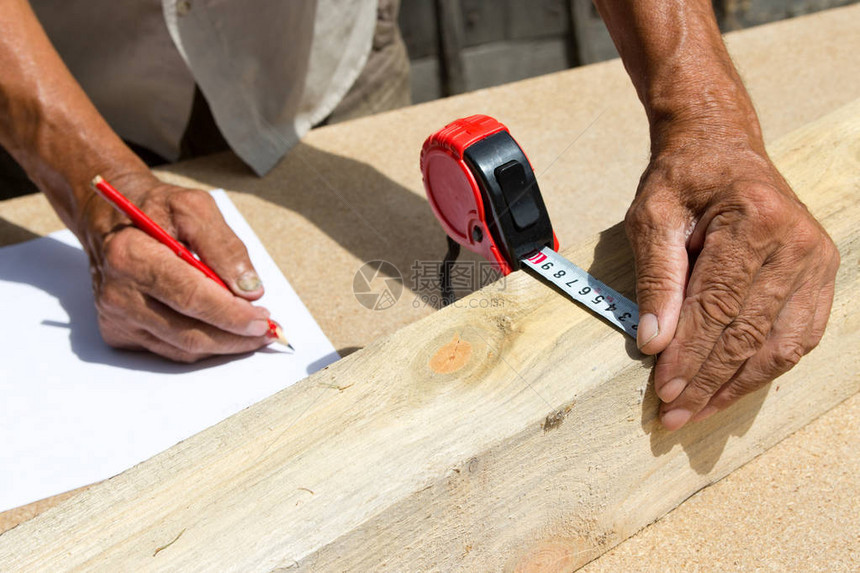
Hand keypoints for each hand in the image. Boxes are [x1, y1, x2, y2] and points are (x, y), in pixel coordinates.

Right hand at [78, 171, 273, 361]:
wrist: (111, 219)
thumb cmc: (155, 210)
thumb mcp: (195, 208)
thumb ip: (225, 247)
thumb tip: (250, 290)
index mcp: (131, 255)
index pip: (191, 297)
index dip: (232, 314)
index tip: (262, 318)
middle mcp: (118, 292)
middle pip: (189, 332)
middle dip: (235, 337)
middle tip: (266, 330)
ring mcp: (115, 317)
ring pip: (183, 349)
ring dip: (223, 346)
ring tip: (251, 332)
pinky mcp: (118, 332)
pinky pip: (170, 350)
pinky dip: (202, 344)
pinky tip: (221, 330)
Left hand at [626, 136, 839, 429]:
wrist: (722, 148)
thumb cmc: (683, 179)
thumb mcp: (652, 215)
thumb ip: (656, 278)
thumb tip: (654, 342)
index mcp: (754, 220)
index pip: (718, 307)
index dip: (690, 356)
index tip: (663, 392)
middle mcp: (796, 243)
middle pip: (748, 332)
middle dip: (708, 380)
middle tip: (674, 416)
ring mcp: (816, 260)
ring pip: (779, 344)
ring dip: (737, 386)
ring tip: (699, 413)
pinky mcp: (821, 273)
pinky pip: (799, 336)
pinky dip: (766, 369)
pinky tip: (734, 389)